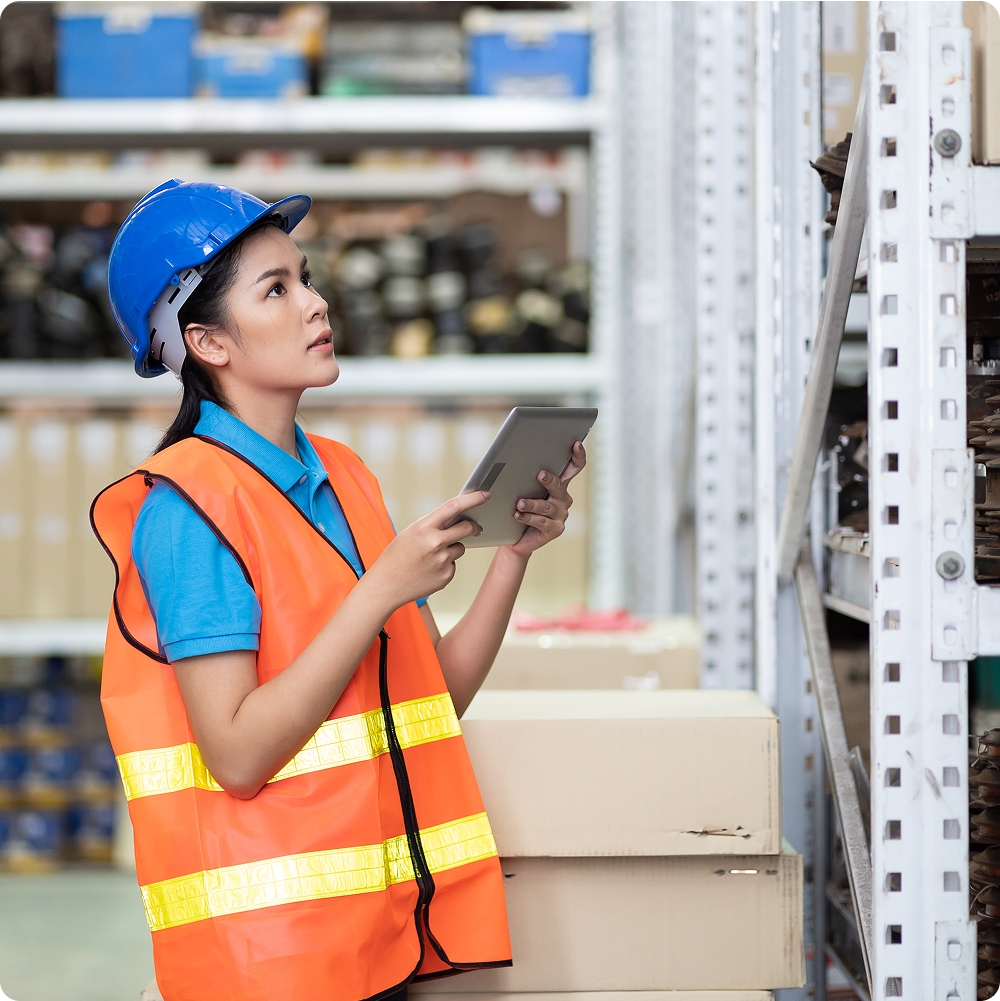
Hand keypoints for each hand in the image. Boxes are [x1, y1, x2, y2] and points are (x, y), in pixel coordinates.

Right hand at [366, 491, 486, 610]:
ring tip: (430, 557)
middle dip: (473, 526)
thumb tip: (457, 518)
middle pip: (467, 528)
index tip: (485, 495)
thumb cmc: (395, 557)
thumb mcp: (410, 533)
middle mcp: (435, 543)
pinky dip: (445, 565)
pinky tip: (428, 570)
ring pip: (460, 548)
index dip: (473, 499)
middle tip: (476, 526)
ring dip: (452, 548)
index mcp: (423, 527)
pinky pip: (453, 564)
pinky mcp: (446, 576)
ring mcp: (442, 561)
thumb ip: (433, 525)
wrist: (385, 586)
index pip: (454, 506)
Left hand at [506, 440, 586, 557]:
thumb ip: (522, 476)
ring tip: (520, 503)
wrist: (514, 536)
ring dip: (532, 504)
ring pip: (547, 506)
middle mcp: (563, 499)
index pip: (573, 468)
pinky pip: (542, 522)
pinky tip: (518, 515)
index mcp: (558, 485)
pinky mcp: (555, 530)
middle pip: (560, 486)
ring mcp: (560, 515)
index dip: (577, 456)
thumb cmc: (517, 508)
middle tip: (540, 474)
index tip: (575, 444)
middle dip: (550, 480)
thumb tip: (509, 460)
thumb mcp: (520, 489)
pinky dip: (528, 517)